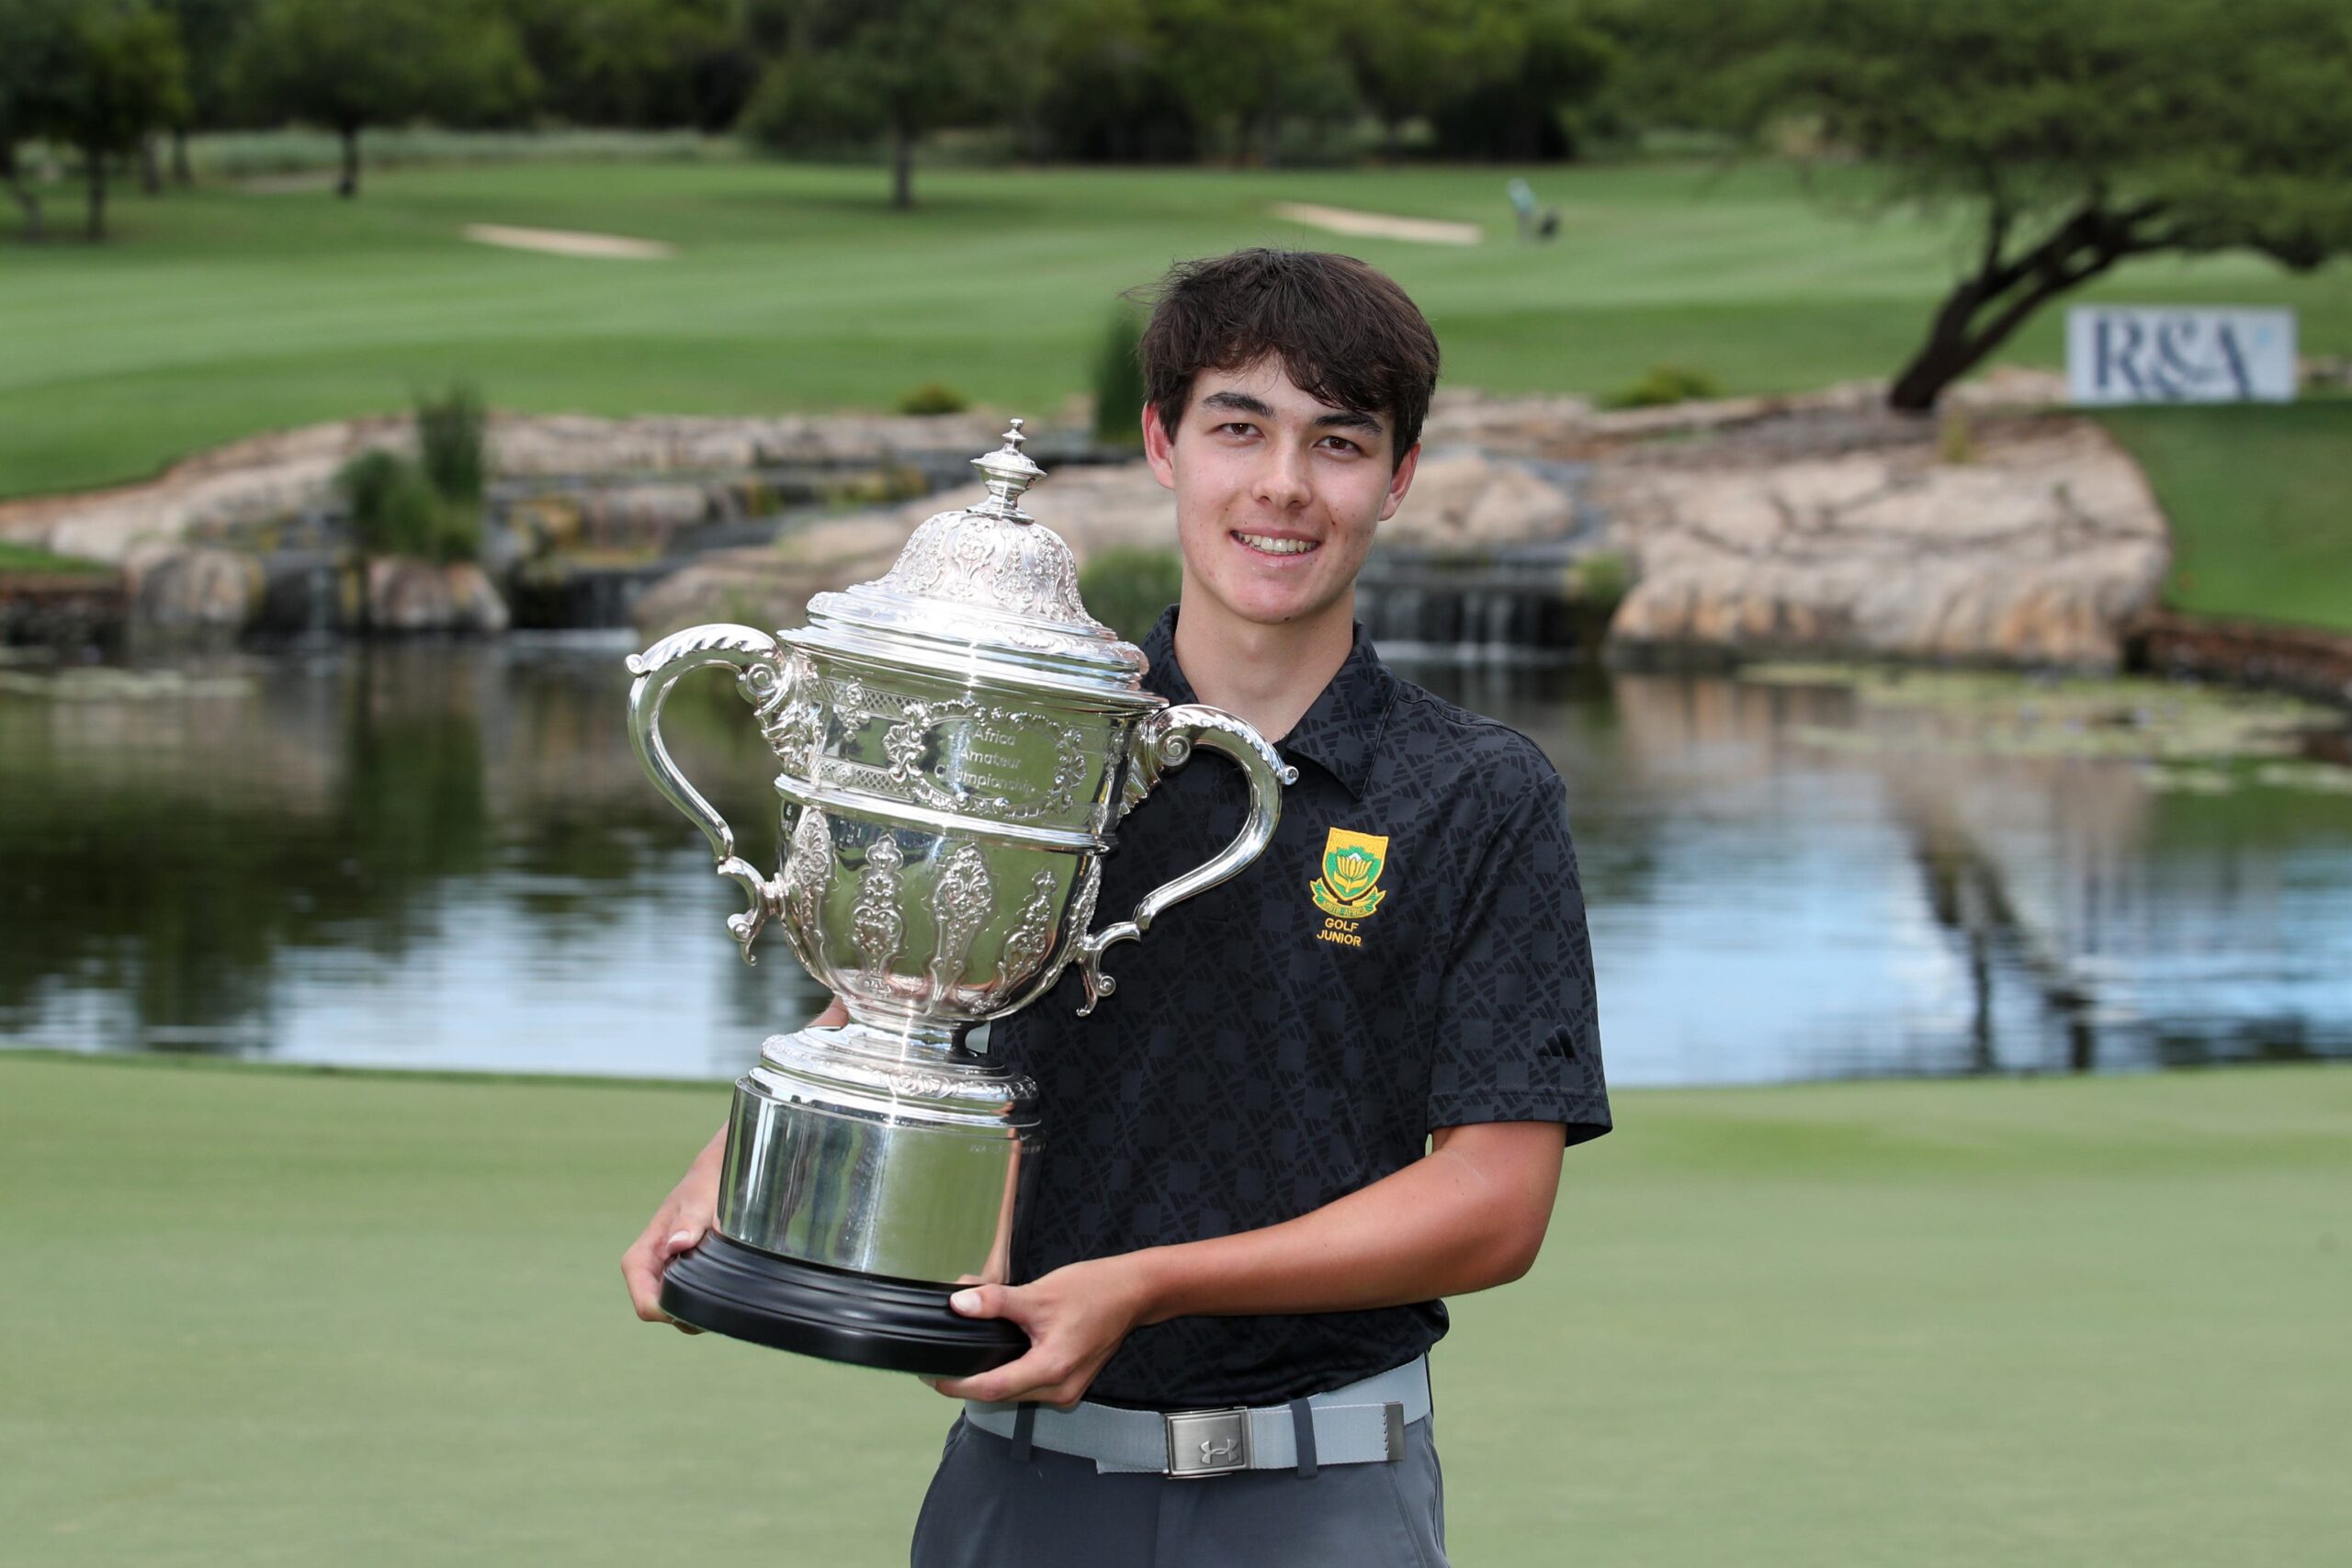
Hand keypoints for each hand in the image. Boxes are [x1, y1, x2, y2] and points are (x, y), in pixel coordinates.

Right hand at [620, 1130, 724, 1333]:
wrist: (714, 1177)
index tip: (699, 1303)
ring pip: (677, 1312)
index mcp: (640, 1258)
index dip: (668, 1313)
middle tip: (721, 1297)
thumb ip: (688, 1222)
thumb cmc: (702, 1187)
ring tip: (726, 1287)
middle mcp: (649, 1272)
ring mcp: (665, 1277)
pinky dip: (705, 1300)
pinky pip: (689, 1301)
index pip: (645, 1304)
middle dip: (688, 1314)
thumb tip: (677, 1244)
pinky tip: (725, 1284)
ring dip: (699, 1307)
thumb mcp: (698, 1200)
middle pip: (663, 1314)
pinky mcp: (681, 1277)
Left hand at [927, 1255, 1155, 1406]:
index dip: (956, 1385)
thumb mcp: (1039, 1293)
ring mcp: (1067, 1390)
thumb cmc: (1094, 1291)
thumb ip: (996, 1301)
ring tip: (964, 1358)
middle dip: (968, 1382)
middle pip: (1001, 1395)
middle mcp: (1059, 1389)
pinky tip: (998, 1355)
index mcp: (1051, 1370)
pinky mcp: (1070, 1383)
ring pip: (1015, 1392)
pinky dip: (1011, 1373)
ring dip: (989, 1378)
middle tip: (940, 1365)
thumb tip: (958, 1303)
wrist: (1134, 1293)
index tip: (930, 1377)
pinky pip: (1031, 1386)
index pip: (991, 1389)